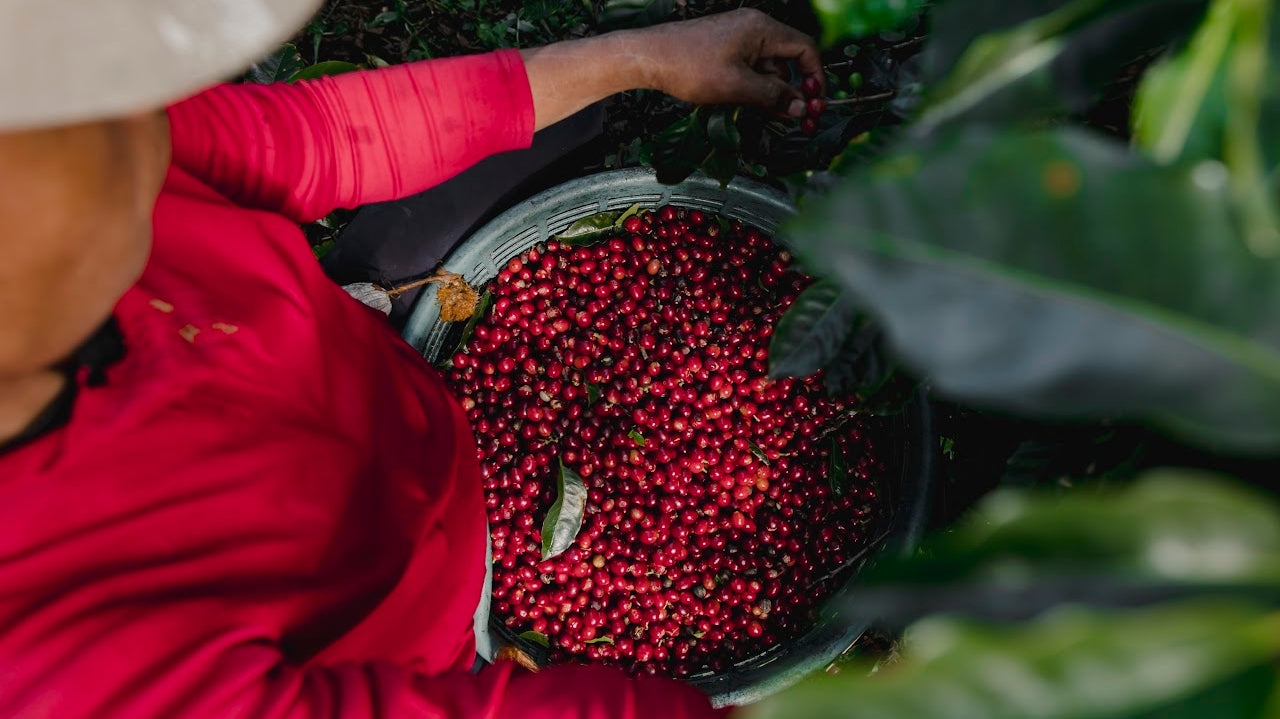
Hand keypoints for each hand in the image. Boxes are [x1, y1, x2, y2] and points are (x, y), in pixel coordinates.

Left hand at [633, 9, 823, 117]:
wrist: (648, 57)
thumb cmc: (687, 65)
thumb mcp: (737, 87)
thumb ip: (773, 97)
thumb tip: (800, 108)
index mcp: (761, 29)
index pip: (805, 49)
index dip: (815, 77)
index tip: (814, 102)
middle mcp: (752, 28)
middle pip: (786, 62)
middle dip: (789, 91)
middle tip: (790, 118)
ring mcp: (737, 37)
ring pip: (766, 69)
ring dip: (767, 93)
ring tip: (756, 112)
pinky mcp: (724, 49)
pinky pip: (748, 68)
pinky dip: (750, 87)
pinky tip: (739, 102)